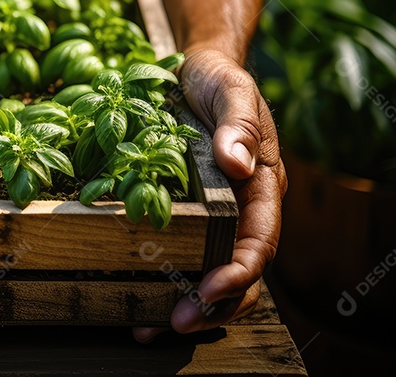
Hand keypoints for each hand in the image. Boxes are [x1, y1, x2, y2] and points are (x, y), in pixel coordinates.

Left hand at [134, 48, 286, 341]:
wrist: (196, 70)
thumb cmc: (218, 80)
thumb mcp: (232, 91)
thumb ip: (239, 125)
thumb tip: (237, 162)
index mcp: (261, 187)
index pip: (258, 242)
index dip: (238, 273)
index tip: (209, 292)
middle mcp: (241, 209)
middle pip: (236, 273)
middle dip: (210, 307)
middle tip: (171, 324)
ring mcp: (214, 214)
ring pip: (209, 273)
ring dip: (185, 306)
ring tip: (146, 326)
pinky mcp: (187, 212)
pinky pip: (182, 254)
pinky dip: (163, 280)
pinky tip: (134, 295)